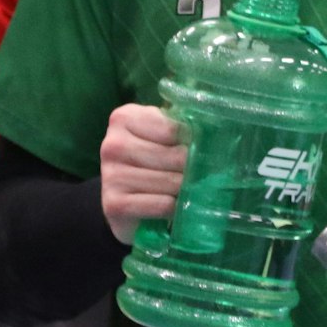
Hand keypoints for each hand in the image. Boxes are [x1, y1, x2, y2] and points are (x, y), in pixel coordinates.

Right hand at [99, 103, 187, 242]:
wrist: (120, 200)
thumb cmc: (147, 162)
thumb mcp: (159, 136)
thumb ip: (179, 128)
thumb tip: (215, 134)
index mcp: (124, 118)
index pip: (174, 129)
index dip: (190, 142)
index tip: (192, 150)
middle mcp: (113, 144)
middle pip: (175, 156)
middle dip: (191, 169)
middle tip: (193, 176)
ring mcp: (111, 175)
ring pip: (172, 182)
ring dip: (184, 190)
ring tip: (182, 191)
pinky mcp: (115, 204)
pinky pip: (163, 204)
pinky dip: (174, 208)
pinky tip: (171, 207)